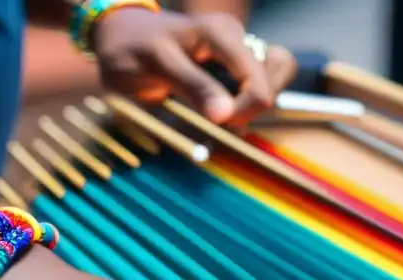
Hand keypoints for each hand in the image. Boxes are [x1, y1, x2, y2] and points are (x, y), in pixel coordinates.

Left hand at [91, 8, 297, 126]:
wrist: (121, 37)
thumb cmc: (132, 50)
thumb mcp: (156, 66)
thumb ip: (192, 87)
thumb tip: (226, 115)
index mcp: (220, 33)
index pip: (257, 79)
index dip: (244, 109)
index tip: (217, 123)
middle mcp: (237, 38)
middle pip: (280, 69)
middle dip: (258, 103)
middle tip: (226, 119)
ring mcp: (239, 50)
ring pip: (276, 74)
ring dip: (258, 101)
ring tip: (228, 114)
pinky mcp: (236, 64)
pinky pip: (261, 81)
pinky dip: (251, 101)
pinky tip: (226, 110)